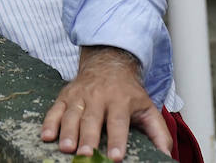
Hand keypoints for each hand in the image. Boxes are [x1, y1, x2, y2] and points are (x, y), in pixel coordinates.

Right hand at [41, 47, 171, 159]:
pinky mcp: (66, 95)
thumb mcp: (148, 107)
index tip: (115, 157)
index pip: (119, 122)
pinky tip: (47, 136)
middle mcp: (99, 97)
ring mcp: (80, 96)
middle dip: (88, 138)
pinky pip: (55, 109)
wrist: (108, 62)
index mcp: (120, 100)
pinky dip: (49, 122)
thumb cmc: (128, 92)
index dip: (117, 140)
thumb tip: (168, 157)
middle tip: (86, 155)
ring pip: (72, 115)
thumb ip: (158, 133)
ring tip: (66, 149)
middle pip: (92, 120)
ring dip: (67, 132)